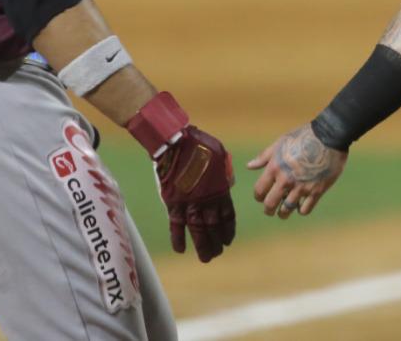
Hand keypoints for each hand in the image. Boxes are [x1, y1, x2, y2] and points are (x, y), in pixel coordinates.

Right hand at [155, 126, 237, 260]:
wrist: (177, 142)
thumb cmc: (200, 144)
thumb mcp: (221, 156)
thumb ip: (224, 173)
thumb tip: (226, 182)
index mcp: (220, 189)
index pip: (227, 216)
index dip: (227, 230)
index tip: (227, 240)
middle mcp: (206, 200)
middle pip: (213, 227)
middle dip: (216, 242)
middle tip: (216, 253)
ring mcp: (189, 203)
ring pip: (197, 230)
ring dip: (202, 245)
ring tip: (205, 258)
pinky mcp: (173, 202)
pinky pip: (176, 224)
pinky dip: (177, 237)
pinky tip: (180, 250)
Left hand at [247, 123, 347, 218]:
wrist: (329, 136)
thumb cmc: (303, 137)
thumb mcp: (280, 143)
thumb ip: (264, 157)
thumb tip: (249, 166)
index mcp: (275, 168)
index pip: (259, 191)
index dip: (259, 196)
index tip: (262, 196)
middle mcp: (286, 180)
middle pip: (270, 204)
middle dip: (268, 210)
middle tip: (271, 210)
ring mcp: (302, 187)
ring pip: (287, 209)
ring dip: (283, 213)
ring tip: (284, 211)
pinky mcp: (316, 191)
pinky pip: (305, 209)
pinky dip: (301, 210)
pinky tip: (301, 206)